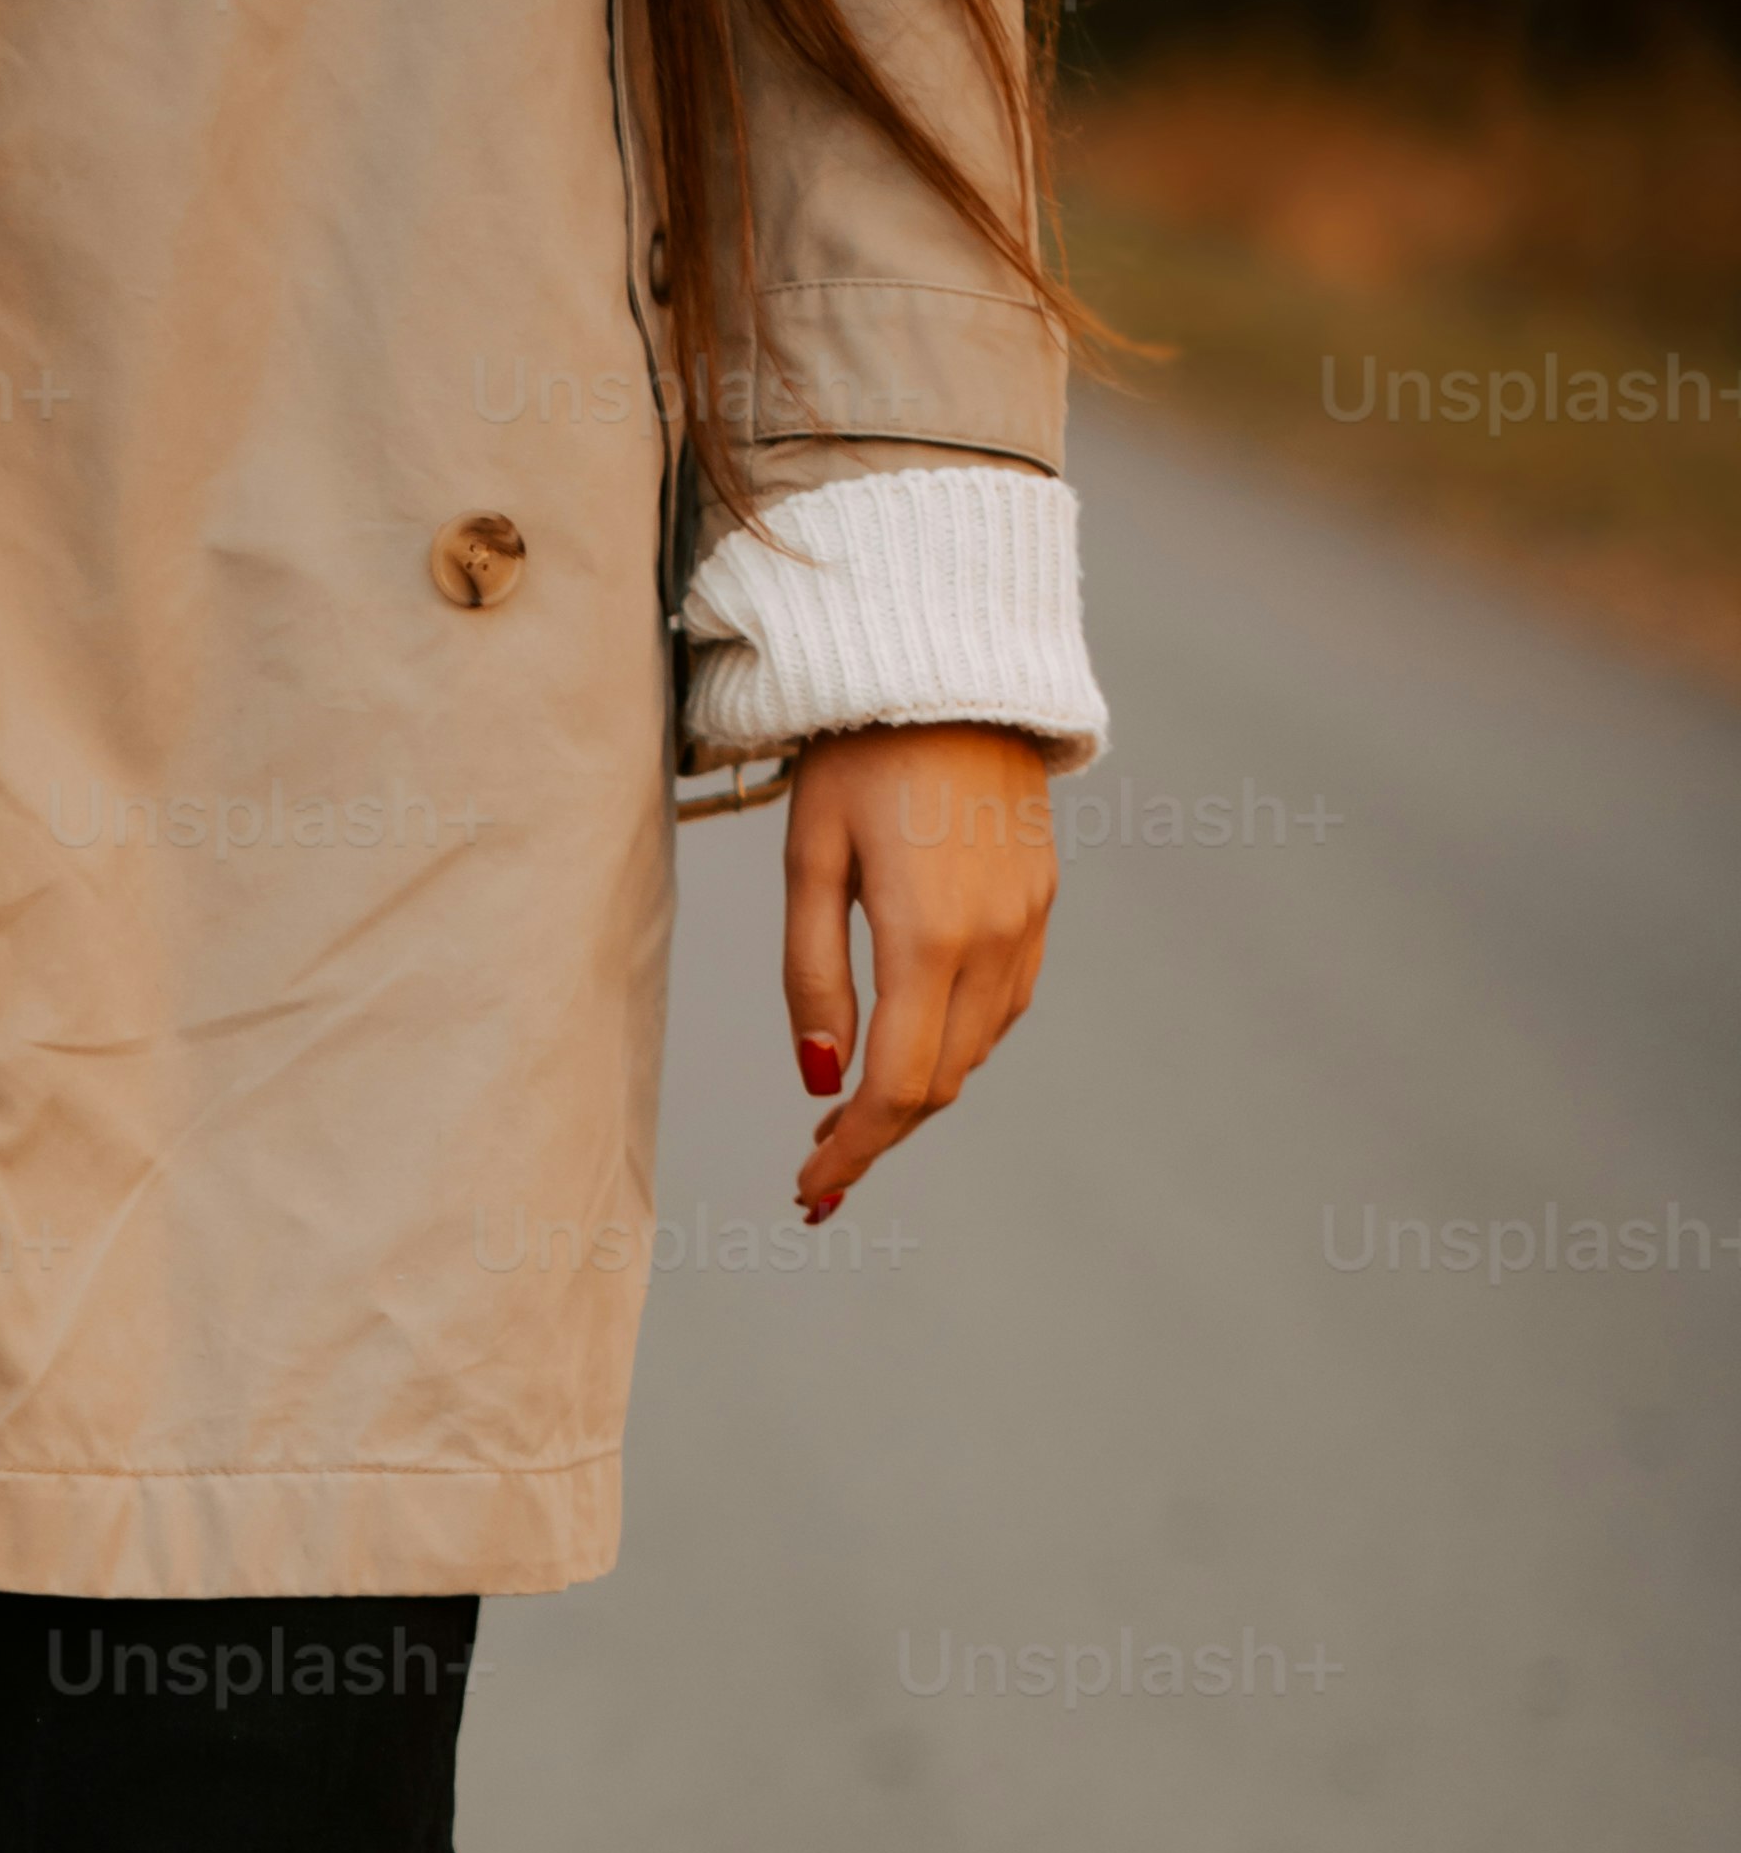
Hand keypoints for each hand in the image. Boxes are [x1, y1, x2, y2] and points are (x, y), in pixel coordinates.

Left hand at [781, 723, 1058, 1225]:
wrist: (951, 663)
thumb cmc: (859, 754)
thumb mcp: (810, 860)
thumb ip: (813, 977)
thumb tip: (822, 1080)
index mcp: (929, 936)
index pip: (897, 1087)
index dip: (854, 1152)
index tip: (811, 1189)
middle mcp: (994, 939)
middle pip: (939, 1082)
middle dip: (880, 1135)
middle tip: (819, 1168)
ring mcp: (1029, 921)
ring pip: (976, 1050)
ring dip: (918, 1093)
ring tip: (854, 1118)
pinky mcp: (1043, 901)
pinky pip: (1005, 1004)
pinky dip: (956, 1044)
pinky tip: (911, 1046)